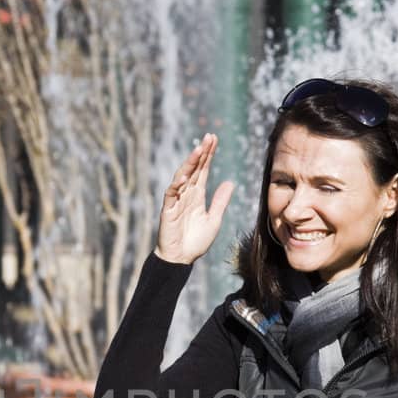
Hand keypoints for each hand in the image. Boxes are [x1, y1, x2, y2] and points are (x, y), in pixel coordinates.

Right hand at [155, 132, 234, 265]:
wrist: (181, 259)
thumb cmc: (196, 241)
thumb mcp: (214, 219)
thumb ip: (220, 201)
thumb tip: (230, 182)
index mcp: (197, 195)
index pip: (203, 170)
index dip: (208, 155)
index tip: (214, 139)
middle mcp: (186, 194)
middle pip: (194, 169)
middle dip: (201, 153)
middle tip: (208, 137)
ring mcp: (176, 201)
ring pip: (182, 177)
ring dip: (190, 163)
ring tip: (198, 150)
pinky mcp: (167, 210)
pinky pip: (171, 194)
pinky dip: (176, 185)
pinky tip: (184, 177)